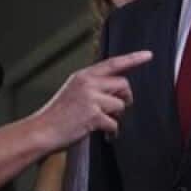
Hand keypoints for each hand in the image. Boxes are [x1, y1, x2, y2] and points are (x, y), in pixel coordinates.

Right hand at [33, 50, 151, 149]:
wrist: (42, 130)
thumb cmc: (57, 115)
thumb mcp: (73, 91)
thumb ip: (92, 86)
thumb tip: (118, 92)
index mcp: (83, 76)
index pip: (113, 63)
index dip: (133, 59)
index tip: (148, 55)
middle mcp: (88, 84)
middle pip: (123, 84)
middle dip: (125, 98)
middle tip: (117, 110)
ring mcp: (90, 99)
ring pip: (120, 104)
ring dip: (116, 117)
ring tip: (104, 123)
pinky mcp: (93, 116)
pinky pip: (115, 123)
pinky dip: (112, 132)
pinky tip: (104, 135)